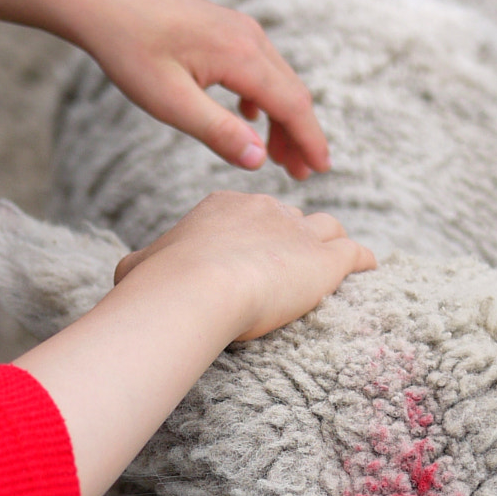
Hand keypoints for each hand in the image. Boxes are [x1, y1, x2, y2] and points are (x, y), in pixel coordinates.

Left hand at [0, 0, 330, 179]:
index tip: (320, 172)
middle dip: (299, 135)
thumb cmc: (129, 48)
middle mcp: (249, 36)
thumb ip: (217, 131)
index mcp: (241, 55)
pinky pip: (258, 65)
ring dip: (281, 117)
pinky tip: (249, 117)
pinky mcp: (223, 25)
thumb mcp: (169, 101)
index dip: (309, 141)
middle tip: (300, 176)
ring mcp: (238, 27)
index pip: (292, 105)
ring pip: (277, 78)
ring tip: (277, 155)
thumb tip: (260, 160)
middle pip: (292, 92)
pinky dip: (263, 97)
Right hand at [113, 192, 373, 340]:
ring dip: (331, 242)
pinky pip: (355, 253)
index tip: (252, 255)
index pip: (250, 212)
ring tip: (336, 260)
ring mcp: (299, 232)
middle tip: (291, 264)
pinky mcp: (326, 260)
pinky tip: (369, 269)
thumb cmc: (162, 281)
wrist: (196, 288)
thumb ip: (141, 265)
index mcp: (224, 206)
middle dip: (292, 238)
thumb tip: (127, 272)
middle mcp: (265, 210)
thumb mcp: (139, 267)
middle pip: (290, 217)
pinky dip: (363, 261)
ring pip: (327, 227)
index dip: (255, 233)